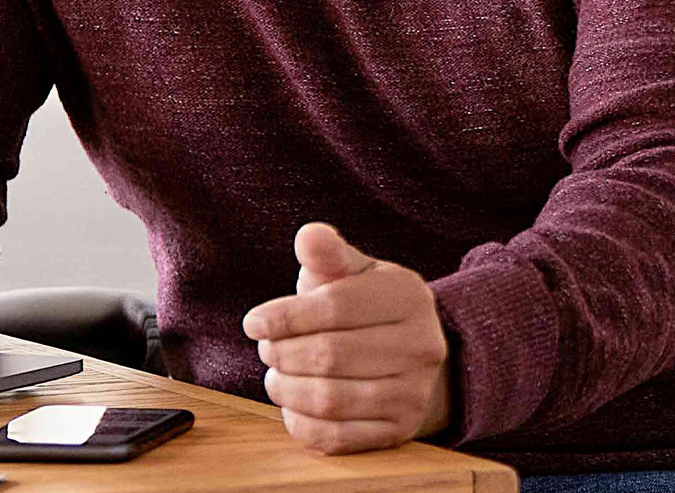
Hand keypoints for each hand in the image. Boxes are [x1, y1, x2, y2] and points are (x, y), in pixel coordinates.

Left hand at [243, 223, 452, 454]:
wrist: (413, 357)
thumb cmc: (368, 307)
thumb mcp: (354, 272)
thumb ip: (329, 254)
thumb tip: (308, 236)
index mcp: (408, 296)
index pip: (336, 307)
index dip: (285, 316)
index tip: (253, 323)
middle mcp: (421, 346)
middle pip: (330, 355)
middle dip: (283, 354)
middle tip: (267, 350)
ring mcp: (414, 394)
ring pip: (331, 399)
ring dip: (287, 390)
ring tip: (276, 376)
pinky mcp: (399, 431)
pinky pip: (338, 438)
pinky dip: (303, 424)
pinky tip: (292, 405)